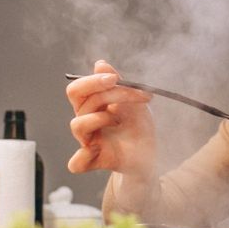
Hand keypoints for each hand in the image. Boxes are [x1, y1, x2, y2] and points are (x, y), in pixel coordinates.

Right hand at [65, 60, 155, 177]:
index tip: (115, 79)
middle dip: (103, 92)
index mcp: (92, 105)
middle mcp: (87, 121)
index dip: (93, 81)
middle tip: (120, 89)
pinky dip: (82, 157)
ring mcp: (89, 141)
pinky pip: (76, 163)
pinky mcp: (95, 160)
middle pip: (78, 100)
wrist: (152, 152)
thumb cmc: (139, 125)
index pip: (79, 89)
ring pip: (78, 125)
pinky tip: (96, 149)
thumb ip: (118, 83)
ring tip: (117, 120)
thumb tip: (100, 64)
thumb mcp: (134, 100)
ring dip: (99, 117)